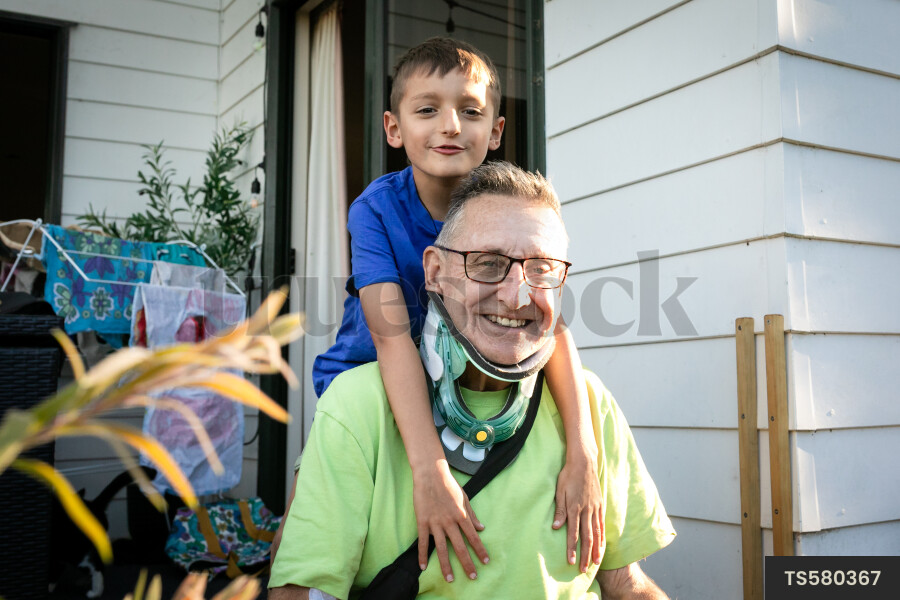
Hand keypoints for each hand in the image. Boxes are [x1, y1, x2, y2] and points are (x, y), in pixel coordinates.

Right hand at [412, 460, 488, 581]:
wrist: (430, 474)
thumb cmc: (448, 484)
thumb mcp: (465, 497)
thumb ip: (472, 514)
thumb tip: (481, 528)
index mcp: (461, 516)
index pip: (473, 538)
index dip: (480, 550)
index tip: (485, 561)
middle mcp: (450, 522)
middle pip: (460, 547)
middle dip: (467, 563)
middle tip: (473, 577)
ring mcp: (435, 523)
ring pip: (442, 549)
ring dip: (446, 565)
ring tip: (450, 579)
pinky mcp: (422, 522)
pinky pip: (422, 542)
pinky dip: (422, 555)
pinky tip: (423, 566)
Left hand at [553, 453, 603, 571]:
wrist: (584, 463)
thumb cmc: (568, 475)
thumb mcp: (559, 491)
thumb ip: (559, 510)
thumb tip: (556, 527)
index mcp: (574, 507)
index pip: (573, 533)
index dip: (572, 548)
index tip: (570, 561)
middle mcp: (586, 510)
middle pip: (586, 537)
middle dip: (584, 554)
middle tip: (583, 569)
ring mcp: (595, 508)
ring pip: (596, 533)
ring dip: (595, 549)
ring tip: (595, 563)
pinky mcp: (600, 505)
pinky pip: (602, 524)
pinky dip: (602, 537)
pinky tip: (601, 545)